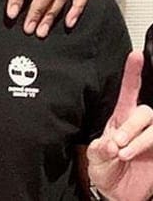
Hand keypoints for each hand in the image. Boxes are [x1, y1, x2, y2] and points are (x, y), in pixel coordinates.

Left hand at [87, 51, 152, 200]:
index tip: (135, 55)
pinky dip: (149, 148)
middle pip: (144, 112)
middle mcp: (138, 125)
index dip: (133, 73)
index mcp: (120, 118)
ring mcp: (151, 138)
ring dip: (139, 140)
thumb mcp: (95, 158)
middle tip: (117, 143)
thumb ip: (101, 150)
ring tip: (122, 153)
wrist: (116, 191)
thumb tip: (111, 145)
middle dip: (131, 126)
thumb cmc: (104, 168)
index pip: (129, 92)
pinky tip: (141, 158)